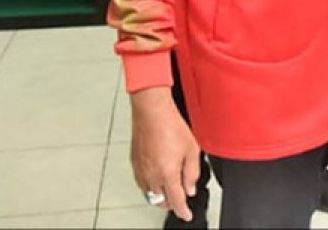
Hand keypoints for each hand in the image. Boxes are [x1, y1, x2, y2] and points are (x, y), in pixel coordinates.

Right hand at [129, 87, 200, 222]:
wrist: (151, 113)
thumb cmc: (171, 126)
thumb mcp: (192, 149)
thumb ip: (192, 172)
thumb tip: (190, 188)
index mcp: (167, 174)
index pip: (176, 200)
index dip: (183, 211)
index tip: (187, 215)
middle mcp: (151, 176)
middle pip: (162, 201)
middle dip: (173, 202)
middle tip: (182, 197)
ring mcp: (141, 171)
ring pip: (151, 194)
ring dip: (161, 195)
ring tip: (171, 187)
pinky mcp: (134, 165)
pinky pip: (142, 184)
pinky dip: (151, 186)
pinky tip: (158, 179)